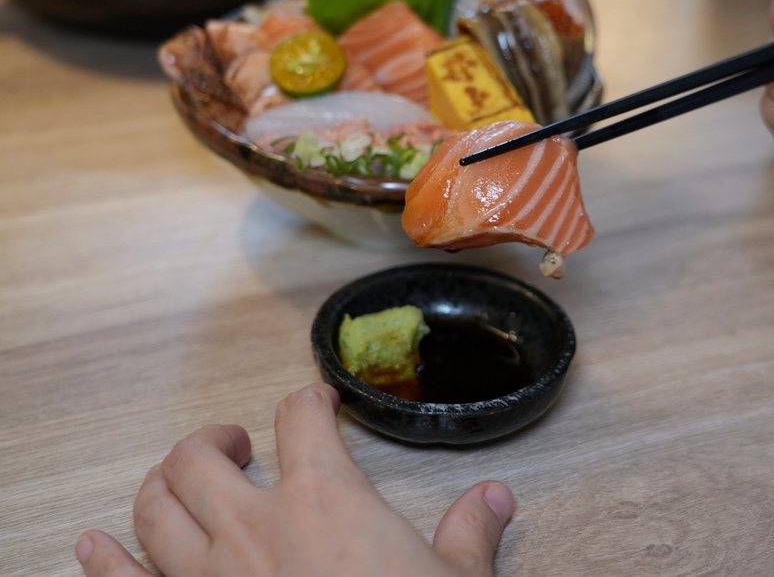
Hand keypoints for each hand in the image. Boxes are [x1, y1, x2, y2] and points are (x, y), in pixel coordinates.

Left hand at [75, 383, 513, 576]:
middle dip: (214, 439)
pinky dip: (104, 560)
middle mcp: (254, 527)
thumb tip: (495, 499)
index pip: (302, 418)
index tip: (317, 402)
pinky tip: (92, 545)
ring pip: (156, 507)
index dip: (310, 399)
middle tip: (237, 444)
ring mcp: (210, 576)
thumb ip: (470, 533)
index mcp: (324, 499)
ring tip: (181, 479)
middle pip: (201, 455)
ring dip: (162, 483)